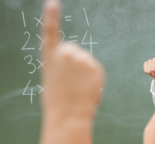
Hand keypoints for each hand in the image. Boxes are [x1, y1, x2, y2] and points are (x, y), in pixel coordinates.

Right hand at [41, 0, 103, 123]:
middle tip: (71, 82)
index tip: (53, 2)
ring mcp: (82, 58)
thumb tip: (76, 65)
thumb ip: (62, 65)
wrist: (68, 113)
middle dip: (75, 63)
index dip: (52, 15)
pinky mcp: (95, 67)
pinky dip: (94, 78)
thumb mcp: (54, 77)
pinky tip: (87, 87)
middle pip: (75, 50)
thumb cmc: (59, 100)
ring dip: (85, 72)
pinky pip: (96, 69)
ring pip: (87, 60)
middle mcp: (65, 52)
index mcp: (50, 55)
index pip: (50, 30)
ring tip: (78, 87)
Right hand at [143, 53, 154, 79]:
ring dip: (151, 74)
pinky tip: (151, 73)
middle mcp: (154, 60)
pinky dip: (148, 74)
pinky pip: (145, 71)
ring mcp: (149, 61)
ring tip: (154, 74)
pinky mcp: (145, 63)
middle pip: (152, 69)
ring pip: (148, 71)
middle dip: (154, 75)